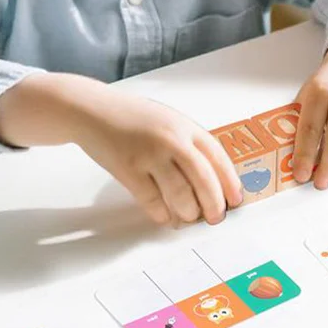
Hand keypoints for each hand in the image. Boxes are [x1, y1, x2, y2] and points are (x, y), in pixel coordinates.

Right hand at [77, 91, 243, 227]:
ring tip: (189, 217)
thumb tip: (208, 182)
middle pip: (203, 179)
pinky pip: (152, 200)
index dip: (229, 182)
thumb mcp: (167, 122)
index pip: (218, 157)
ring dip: (188, 211)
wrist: (92, 110)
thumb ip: (188, 144)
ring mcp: (149, 154)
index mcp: (185, 126)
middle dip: (213, 204)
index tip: (235, 200)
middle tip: (215, 217)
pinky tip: (164, 215)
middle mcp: (171, 139)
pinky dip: (161, 213)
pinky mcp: (128, 169)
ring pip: (180, 193)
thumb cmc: (131, 118)